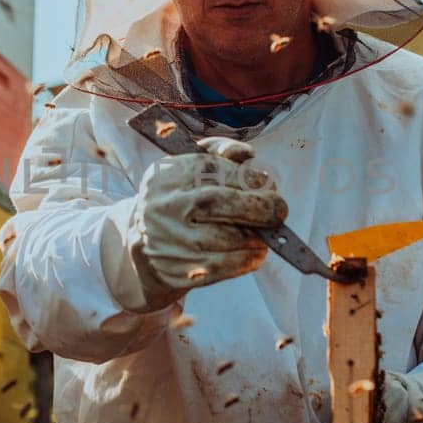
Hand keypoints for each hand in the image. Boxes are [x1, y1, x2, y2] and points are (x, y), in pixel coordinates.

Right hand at [108, 136, 287, 312]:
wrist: (144, 241)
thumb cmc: (179, 198)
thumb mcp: (189, 167)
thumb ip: (219, 151)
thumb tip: (247, 154)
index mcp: (167, 175)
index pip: (214, 170)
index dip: (248, 178)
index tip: (268, 184)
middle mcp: (164, 206)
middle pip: (219, 203)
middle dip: (258, 207)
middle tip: (278, 211)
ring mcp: (169, 240)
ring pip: (224, 238)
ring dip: (256, 237)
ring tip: (266, 234)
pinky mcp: (176, 270)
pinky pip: (220, 267)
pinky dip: (246, 261)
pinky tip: (256, 254)